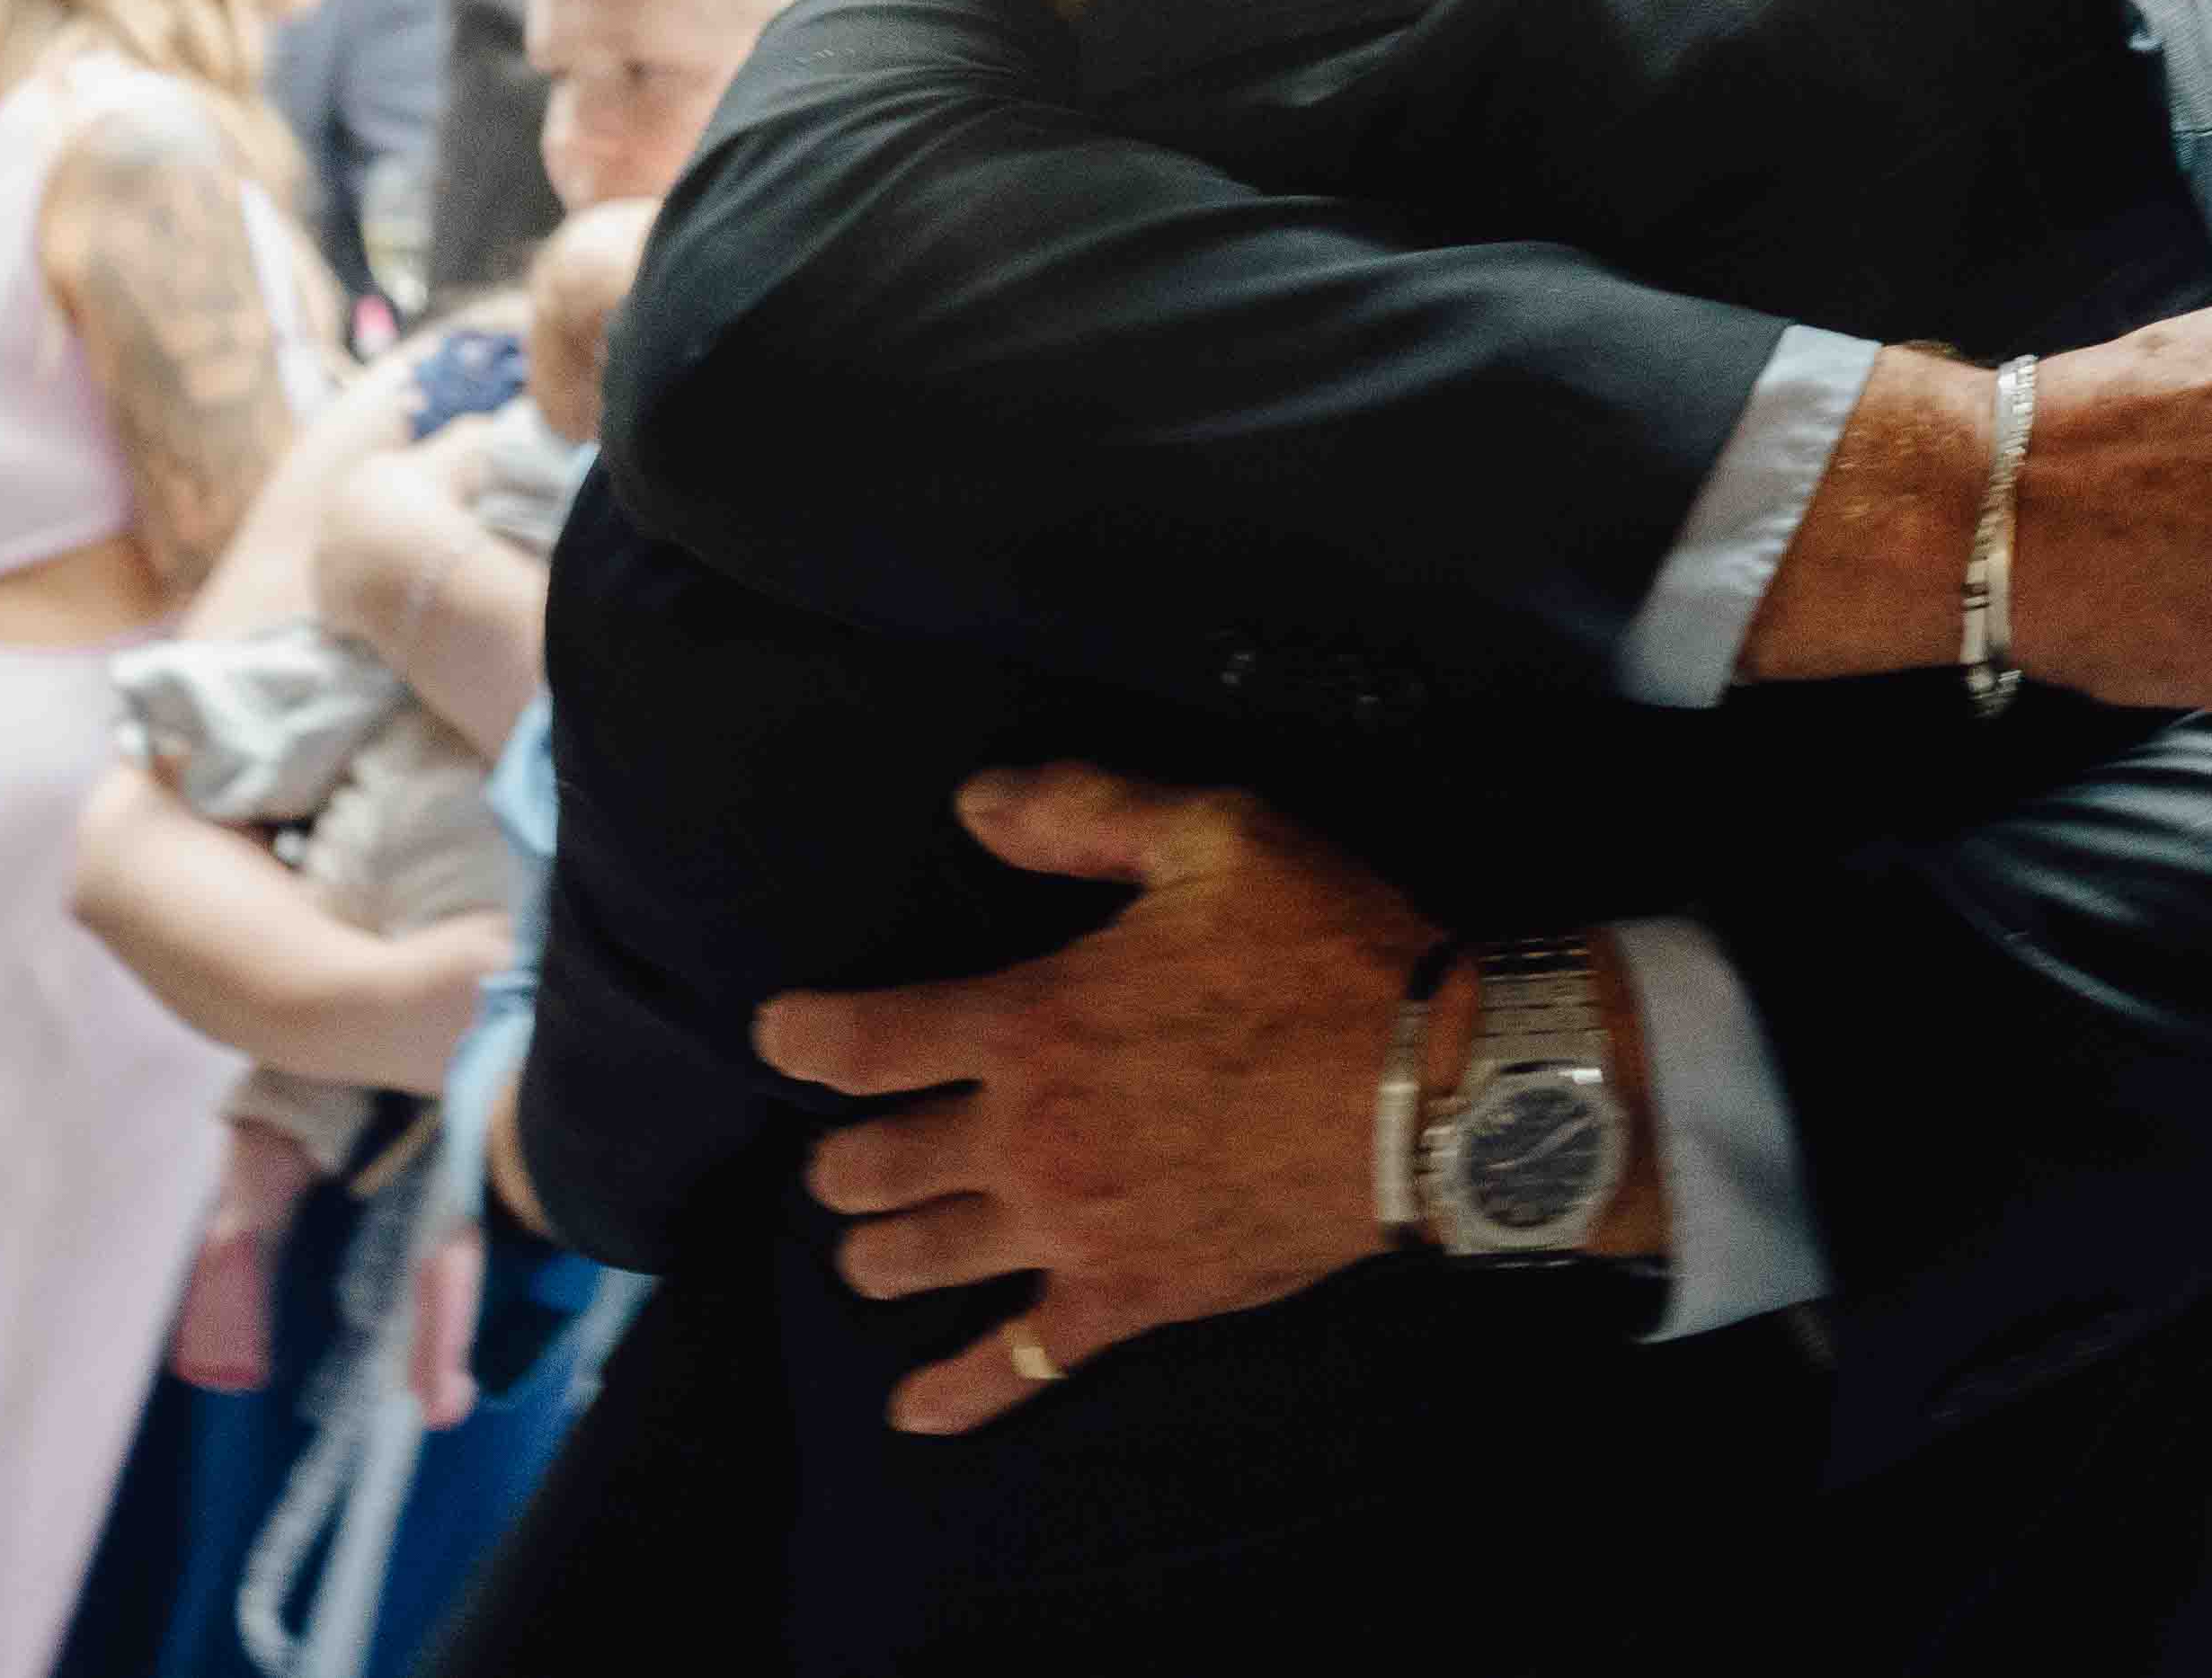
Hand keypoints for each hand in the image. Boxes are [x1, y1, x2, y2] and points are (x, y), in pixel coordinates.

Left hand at [756, 765, 1451, 1437]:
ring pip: (915, 1263)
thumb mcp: (1216, 836)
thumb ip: (1085, 812)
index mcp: (1033, 1022)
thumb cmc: (1325, 950)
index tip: (780, 1036)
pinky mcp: (1129, 1299)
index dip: (804, 1038)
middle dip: (842, 1160)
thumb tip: (974, 804)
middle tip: (853, 1153)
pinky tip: (913, 1408)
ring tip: (877, 1243)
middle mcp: (1026, 1137)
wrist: (1431, 1091)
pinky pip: (1017, 1366)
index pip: (867, 1042)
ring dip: (877, 1253)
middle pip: (870, 1168)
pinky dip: (954, 1393)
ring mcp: (1070, 1231)